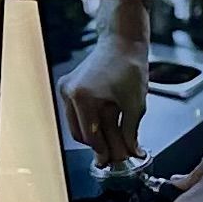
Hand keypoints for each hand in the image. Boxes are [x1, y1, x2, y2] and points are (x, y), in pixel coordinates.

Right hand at [53, 13, 149, 163]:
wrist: (122, 41)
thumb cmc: (128, 64)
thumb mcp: (135, 103)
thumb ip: (130, 131)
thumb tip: (131, 151)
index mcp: (82, 96)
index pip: (90, 135)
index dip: (103, 150)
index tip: (114, 160)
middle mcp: (69, 93)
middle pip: (80, 133)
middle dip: (99, 145)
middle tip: (115, 154)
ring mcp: (67, 89)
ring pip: (77, 125)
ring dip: (95, 133)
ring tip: (114, 140)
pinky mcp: (69, 87)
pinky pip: (77, 113)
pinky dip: (91, 121)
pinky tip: (107, 124)